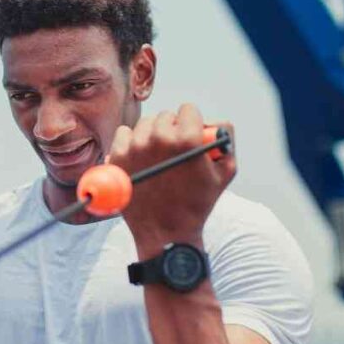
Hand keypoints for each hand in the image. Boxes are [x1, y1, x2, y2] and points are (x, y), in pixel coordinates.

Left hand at [107, 104, 235, 254]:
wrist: (167, 234)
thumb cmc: (199, 204)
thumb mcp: (226, 171)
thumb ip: (224, 138)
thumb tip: (211, 122)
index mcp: (187, 139)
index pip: (188, 109)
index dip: (192, 123)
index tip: (191, 135)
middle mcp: (159, 138)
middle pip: (165, 116)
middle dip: (172, 129)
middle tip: (174, 150)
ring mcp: (135, 148)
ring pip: (145, 124)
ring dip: (152, 135)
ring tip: (158, 156)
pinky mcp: (117, 158)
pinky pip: (123, 134)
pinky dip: (130, 142)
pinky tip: (140, 158)